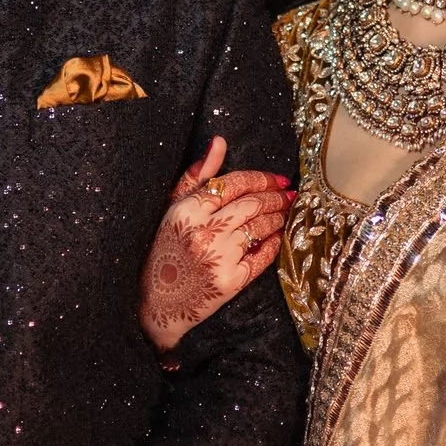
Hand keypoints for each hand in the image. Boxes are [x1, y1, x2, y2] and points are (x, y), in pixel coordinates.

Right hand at [140, 136, 295, 351]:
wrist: (157, 303)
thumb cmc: (164, 251)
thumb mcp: (172, 209)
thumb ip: (197, 176)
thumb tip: (220, 142)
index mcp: (186, 210)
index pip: (233, 184)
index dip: (260, 178)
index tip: (277, 179)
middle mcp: (203, 232)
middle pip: (251, 205)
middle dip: (275, 197)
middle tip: (289, 194)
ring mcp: (218, 258)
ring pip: (259, 228)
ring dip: (278, 217)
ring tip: (285, 211)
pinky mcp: (230, 282)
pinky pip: (261, 257)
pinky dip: (273, 244)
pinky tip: (278, 236)